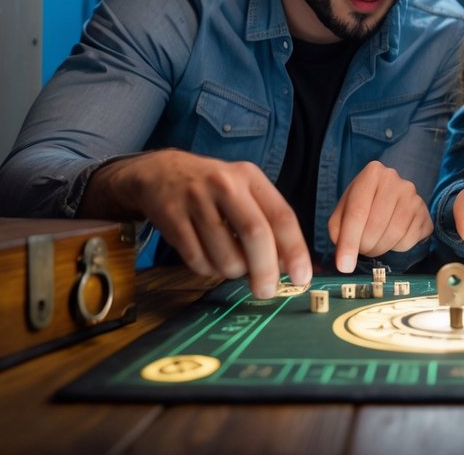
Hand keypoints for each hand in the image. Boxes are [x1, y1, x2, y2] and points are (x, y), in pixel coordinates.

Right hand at [80, 149, 311, 298]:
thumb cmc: (214, 188)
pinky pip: (198, 261)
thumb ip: (267, 221)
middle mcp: (225, 185)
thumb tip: (288, 265)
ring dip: (233, 272)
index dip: (295, 250)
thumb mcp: (244, 191)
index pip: (282, 216)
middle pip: (255, 235)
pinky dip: (208, 269)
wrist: (161, 172)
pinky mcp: (172, 218)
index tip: (301, 277)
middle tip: (267, 291)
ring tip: (231, 262)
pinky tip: (208, 256)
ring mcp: (196, 200)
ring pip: (225, 255)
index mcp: (250, 177)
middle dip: (265, 270)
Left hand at [328, 161, 432, 272]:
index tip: (344, 265)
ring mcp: (413, 196)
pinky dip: (396, 248)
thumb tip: (344, 260)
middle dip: (365, 246)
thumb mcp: (344, 211)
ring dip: (380, 248)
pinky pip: (409, 240)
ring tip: (374, 246)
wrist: (391, 199)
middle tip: (361, 250)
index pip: (357, 211)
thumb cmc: (364, 205)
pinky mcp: (425, 213)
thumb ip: (338, 231)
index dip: (349, 241)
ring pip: (394, 234)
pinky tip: (391, 240)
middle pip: (376, 225)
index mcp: (372, 173)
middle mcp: (396, 180)